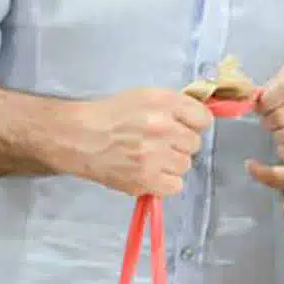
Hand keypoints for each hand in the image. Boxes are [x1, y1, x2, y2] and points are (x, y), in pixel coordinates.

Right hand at [72, 88, 212, 197]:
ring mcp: (155, 155)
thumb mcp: (145, 97)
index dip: (193, 124)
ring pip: (185, 166)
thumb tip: (198, 120)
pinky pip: (175, 186)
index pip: (203, 118)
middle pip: (194, 144)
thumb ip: (173, 106)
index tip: (181, 127)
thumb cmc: (112, 115)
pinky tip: (151, 173)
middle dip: (180, 144)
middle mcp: (163, 127)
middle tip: (160, 143)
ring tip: (152, 158)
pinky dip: (165, 182)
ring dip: (172, 164)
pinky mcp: (146, 179)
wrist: (80, 136)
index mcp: (164, 102)